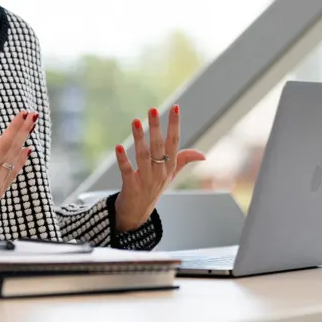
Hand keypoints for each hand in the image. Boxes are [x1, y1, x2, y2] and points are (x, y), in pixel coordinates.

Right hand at [0, 110, 36, 241]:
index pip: (3, 146)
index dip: (13, 129)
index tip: (22, 114)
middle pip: (13, 151)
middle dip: (23, 132)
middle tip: (33, 115)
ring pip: (15, 162)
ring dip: (23, 143)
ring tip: (31, 127)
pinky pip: (13, 173)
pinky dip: (21, 160)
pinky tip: (25, 151)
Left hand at [114, 105, 205, 231]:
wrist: (138, 213)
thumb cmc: (154, 188)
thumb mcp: (170, 174)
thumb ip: (184, 161)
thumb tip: (203, 155)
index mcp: (169, 166)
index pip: (174, 142)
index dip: (175, 125)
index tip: (176, 107)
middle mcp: (159, 172)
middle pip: (159, 147)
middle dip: (156, 128)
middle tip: (153, 110)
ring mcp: (146, 180)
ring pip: (143, 156)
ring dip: (139, 138)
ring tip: (135, 121)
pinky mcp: (131, 187)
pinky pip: (127, 171)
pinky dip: (123, 160)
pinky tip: (118, 147)